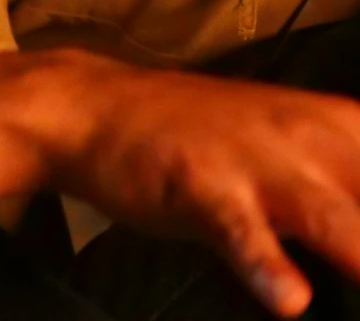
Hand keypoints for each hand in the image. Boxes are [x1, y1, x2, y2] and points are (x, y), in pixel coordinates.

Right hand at [0, 48, 359, 315]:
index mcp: (333, 126)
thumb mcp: (272, 147)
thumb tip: (358, 230)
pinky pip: (240, 228)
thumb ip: (334, 187)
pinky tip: (287, 299)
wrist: (70, 102)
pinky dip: (267, 262)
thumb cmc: (180, 137)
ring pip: (335, 212)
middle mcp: (304, 137)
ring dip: (358, 244)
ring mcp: (252, 160)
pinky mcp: (199, 184)